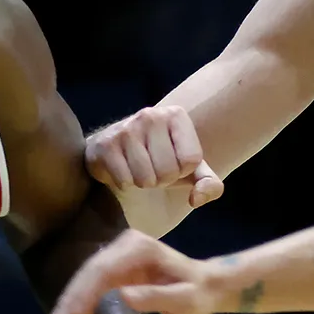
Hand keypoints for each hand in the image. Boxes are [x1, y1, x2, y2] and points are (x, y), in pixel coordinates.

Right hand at [53, 229, 226, 313]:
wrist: (208, 286)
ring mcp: (122, 252)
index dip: (85, 292)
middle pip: (92, 268)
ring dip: (75, 295)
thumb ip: (156, 297)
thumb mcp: (185, 300)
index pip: (105, 269)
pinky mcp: (120, 264)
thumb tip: (123, 296)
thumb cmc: (199, 294)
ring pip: (90, 273)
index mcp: (141, 248)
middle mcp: (128, 244)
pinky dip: (84, 296)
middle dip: (74, 293)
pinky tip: (77, 313)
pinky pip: (96, 279)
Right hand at [85, 106, 223, 210]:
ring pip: (146, 179)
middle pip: (168, 171)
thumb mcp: (193, 172)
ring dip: (142, 183)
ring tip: (136, 169)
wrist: (118, 156)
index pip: (191, 160)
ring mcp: (125, 128)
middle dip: (161, 179)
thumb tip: (195, 198)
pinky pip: (125, 181)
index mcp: (176, 115)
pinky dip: (124, 183)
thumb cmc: (161, 162)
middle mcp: (151, 115)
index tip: (171, 162)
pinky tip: (121, 170)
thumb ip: (210, 186)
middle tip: (151, 168)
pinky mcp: (104, 145)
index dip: (182, 171)